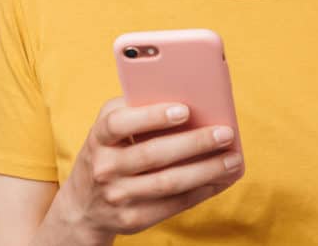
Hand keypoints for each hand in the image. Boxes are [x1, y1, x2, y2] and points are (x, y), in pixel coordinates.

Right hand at [57, 97, 244, 242]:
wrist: (84, 204)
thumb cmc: (111, 150)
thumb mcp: (112, 127)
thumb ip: (138, 109)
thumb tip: (190, 98)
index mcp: (99, 137)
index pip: (120, 123)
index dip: (152, 116)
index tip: (185, 110)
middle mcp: (104, 167)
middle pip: (153, 155)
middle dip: (194, 143)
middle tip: (226, 133)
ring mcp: (117, 196)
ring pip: (168, 183)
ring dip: (206, 170)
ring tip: (233, 159)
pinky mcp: (133, 219)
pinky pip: (173, 205)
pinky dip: (201, 191)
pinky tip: (221, 179)